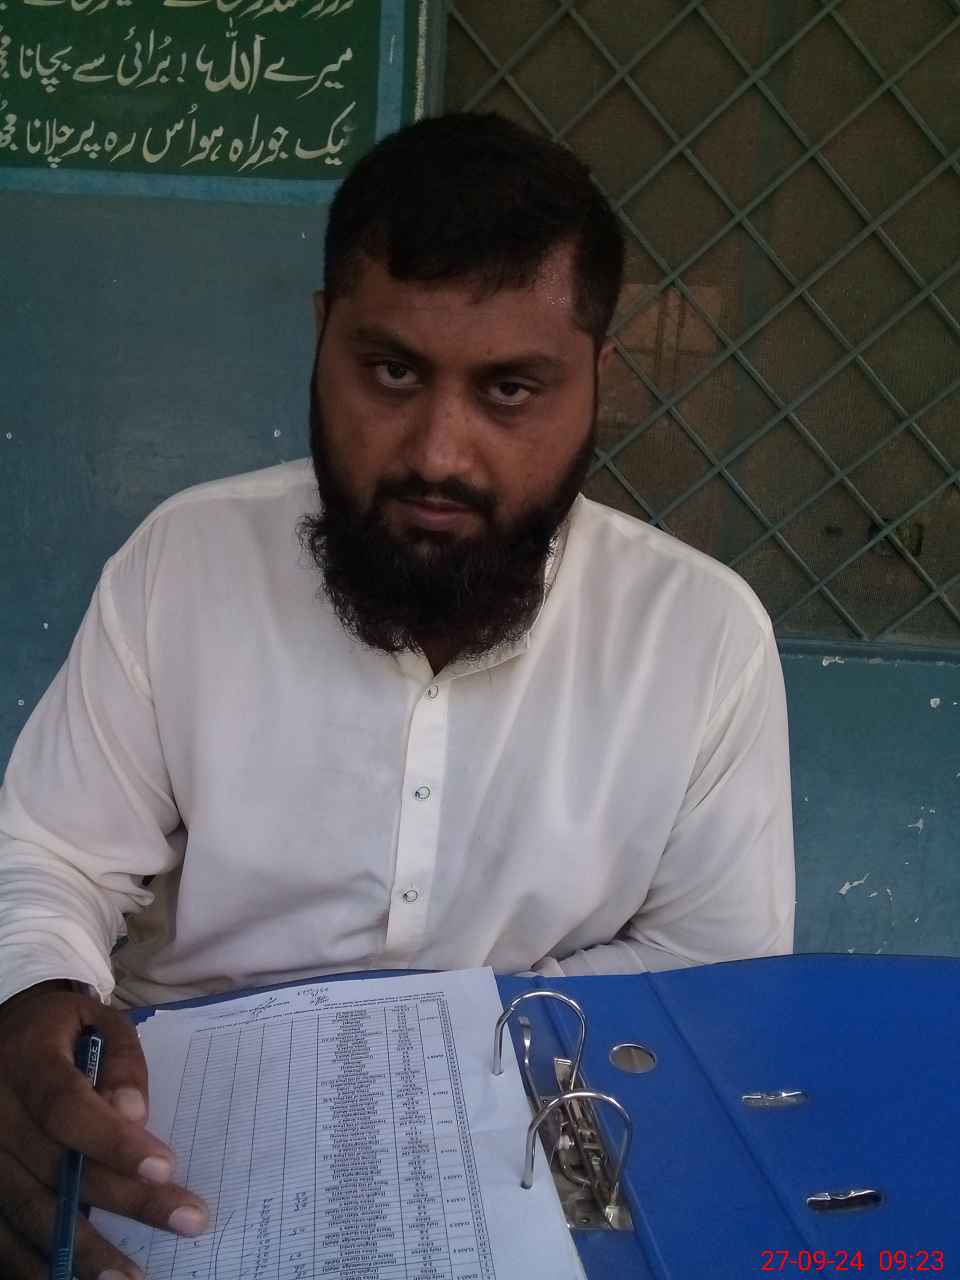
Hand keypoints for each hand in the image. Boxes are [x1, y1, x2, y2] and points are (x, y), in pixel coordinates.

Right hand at [0, 984, 208, 1278]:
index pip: (67, 1109)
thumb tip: (135, 1114)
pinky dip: (35, 1265)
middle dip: (125, 1200)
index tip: (166, 1166)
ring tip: (131, 1276)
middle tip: (188, 1220)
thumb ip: (121, 1061)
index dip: (113, 1141)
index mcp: (27, 1064)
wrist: (3, 1034)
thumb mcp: (97, 1019)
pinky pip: (2, 1235)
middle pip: (58, 1168)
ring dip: (81, 1250)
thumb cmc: (62, 1031)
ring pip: (28, 1211)